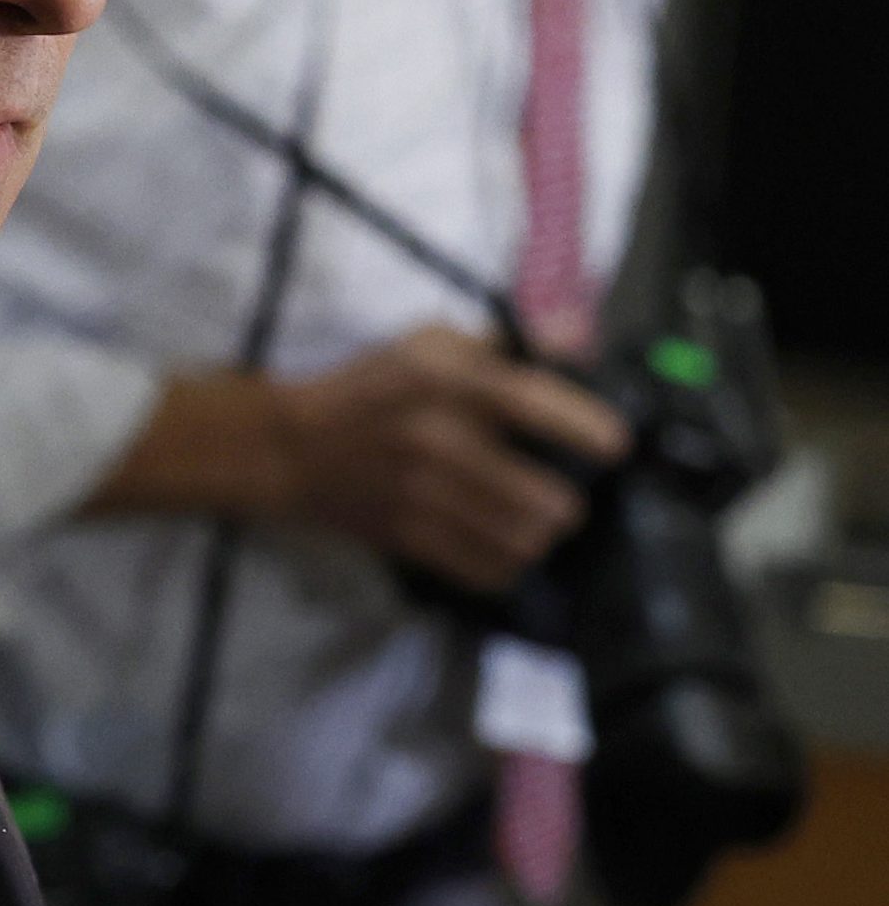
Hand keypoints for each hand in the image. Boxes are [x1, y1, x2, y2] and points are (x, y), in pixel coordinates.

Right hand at [275, 325, 629, 592]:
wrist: (291, 448)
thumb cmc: (369, 388)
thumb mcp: (428, 344)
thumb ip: (504, 342)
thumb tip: (576, 337)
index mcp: (443, 379)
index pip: (531, 402)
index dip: (586, 427)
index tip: (614, 444)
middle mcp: (436, 438)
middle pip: (541, 496)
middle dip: (565, 502)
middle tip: (563, 497)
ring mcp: (420, 494)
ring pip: (520, 540)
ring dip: (538, 536)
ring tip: (536, 525)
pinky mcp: (406, 536)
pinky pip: (483, 569)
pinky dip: (506, 564)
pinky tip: (502, 547)